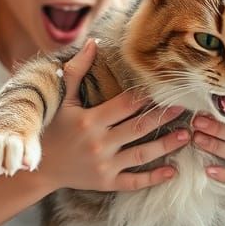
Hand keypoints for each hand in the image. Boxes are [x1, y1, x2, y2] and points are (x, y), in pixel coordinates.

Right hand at [36, 39, 189, 191]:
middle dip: (163, 117)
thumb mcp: (62, 100)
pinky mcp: (106, 182)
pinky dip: (154, 178)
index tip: (164, 89)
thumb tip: (93, 43)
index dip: (146, 96)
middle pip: (139, 127)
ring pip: (142, 155)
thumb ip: (77, 71)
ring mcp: (104, 165)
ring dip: (166, 145)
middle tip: (184, 108)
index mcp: (90, 120)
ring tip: (186, 135)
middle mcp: (99, 143)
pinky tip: (172, 170)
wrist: (38, 168)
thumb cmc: (52, 129)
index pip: (125, 104)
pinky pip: (134, 181)